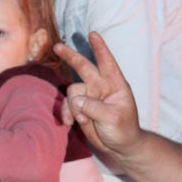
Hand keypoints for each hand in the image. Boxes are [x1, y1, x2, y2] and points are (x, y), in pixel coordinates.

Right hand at [55, 33, 141, 158]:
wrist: (119, 147)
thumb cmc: (124, 130)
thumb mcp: (113, 119)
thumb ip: (94, 107)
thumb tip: (75, 99)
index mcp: (115, 84)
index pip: (107, 62)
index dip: (100, 48)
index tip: (93, 34)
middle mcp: (101, 87)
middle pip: (83, 67)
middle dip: (70, 57)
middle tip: (57, 47)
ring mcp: (89, 97)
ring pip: (72, 92)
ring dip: (72, 107)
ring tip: (79, 121)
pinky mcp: (80, 108)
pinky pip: (68, 105)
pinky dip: (66, 114)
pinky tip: (69, 124)